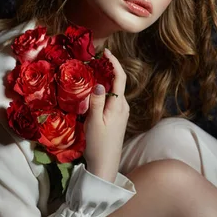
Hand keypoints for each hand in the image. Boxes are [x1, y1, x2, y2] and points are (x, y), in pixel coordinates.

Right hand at [83, 49, 129, 182]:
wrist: (105, 165)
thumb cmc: (98, 144)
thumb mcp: (94, 122)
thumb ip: (97, 102)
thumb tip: (100, 83)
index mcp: (118, 106)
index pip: (120, 78)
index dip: (114, 63)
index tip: (106, 52)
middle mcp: (123, 107)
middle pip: (118, 83)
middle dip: (109, 69)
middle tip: (94, 60)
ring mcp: (122, 114)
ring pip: (115, 91)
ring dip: (107, 80)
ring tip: (93, 72)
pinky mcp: (118, 120)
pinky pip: (113, 100)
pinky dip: (106, 91)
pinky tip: (96, 92)